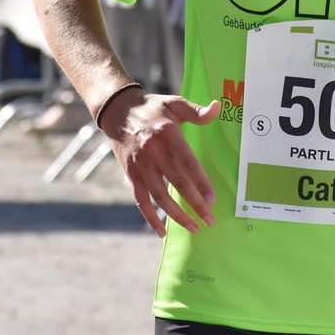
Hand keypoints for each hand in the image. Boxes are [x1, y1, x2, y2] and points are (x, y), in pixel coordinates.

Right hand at [100, 89, 220, 236]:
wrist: (118, 111)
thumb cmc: (152, 108)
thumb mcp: (174, 103)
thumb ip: (196, 111)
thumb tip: (217, 108)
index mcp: (167, 134)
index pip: (187, 162)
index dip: (200, 182)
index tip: (212, 199)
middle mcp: (153, 151)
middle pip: (177, 183)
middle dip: (195, 204)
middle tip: (210, 220)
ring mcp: (140, 165)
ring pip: (159, 196)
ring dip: (176, 215)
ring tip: (193, 228)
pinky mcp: (130, 174)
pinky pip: (141, 200)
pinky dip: (151, 217)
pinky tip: (162, 232)